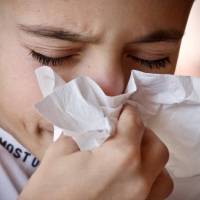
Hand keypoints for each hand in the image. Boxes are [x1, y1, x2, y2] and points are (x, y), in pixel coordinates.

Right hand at [18, 105, 172, 199]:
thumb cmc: (50, 192)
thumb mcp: (59, 153)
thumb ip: (81, 132)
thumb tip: (92, 124)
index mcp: (119, 158)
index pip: (134, 123)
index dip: (129, 111)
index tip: (123, 109)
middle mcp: (138, 180)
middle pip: (156, 146)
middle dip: (143, 133)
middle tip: (126, 131)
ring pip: (163, 173)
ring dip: (150, 158)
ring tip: (132, 154)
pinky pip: (156, 192)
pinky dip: (150, 179)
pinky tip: (131, 176)